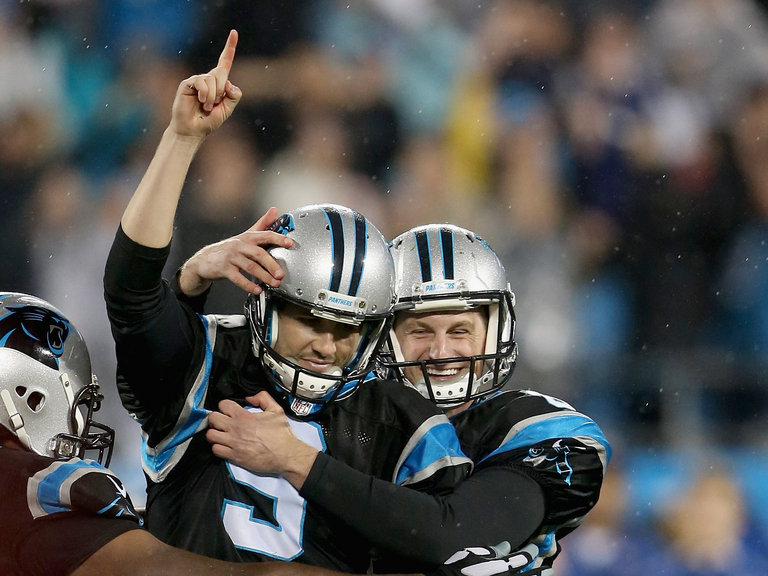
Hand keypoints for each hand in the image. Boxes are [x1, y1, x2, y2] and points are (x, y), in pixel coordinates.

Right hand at [170, 29, 241, 138]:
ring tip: (205, 106)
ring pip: (213, 80)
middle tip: (213, 104)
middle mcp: (208, 78)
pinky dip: (204, 94)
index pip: (225, 62)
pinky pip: (202, 82)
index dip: (230, 48)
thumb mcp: (228, 109)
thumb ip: (234, 96)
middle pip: (222, 74)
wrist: (193, 130)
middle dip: (222, 91)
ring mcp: (197, 80)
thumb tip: (229, 83)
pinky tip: (200, 102)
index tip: (234, 32)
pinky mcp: (188, 83)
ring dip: (212, 97)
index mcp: (219, 83)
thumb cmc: (209, 121)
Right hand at [178, 207, 293, 295]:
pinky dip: (249, 285)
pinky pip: (238, 278)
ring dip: (264, 276)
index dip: (278, 238)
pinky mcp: (224, 268)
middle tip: (281, 274)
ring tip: (273, 283)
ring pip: (250, 267)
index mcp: (247, 237)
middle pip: (259, 253)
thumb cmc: (229, 248)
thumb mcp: (246, 235)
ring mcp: (231, 257)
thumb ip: (262, 224)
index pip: (265, 235)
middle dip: (272, 264)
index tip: (289, 243)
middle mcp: (239, 245)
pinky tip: (257, 289)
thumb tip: (275, 210)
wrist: (204, 260)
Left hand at [206, 391, 318, 488]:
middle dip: (216, 418)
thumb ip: (263, 398)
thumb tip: (250, 397)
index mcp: (245, 417)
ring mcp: (234, 443)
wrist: (285, 455)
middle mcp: (236, 429)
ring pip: (211, 435)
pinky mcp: (234, 456)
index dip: (225, 405)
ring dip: (214, 433)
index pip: (223, 405)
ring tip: (221, 433)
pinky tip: (224, 445)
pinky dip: (218, 447)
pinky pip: (216, 450)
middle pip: (213, 418)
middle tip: (221, 421)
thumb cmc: (281, 435)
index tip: (228, 409)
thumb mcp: (276, 410)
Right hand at [428, 542, 540, 575]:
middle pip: (532, 575)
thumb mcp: (474, 555)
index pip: (523, 558)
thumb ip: (492, 551)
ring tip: (545, 575)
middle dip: (542, 571)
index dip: (530, 552)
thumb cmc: (459, 568)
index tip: (534, 549)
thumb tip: (507, 546)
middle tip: (549, 569)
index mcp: (502, 567)